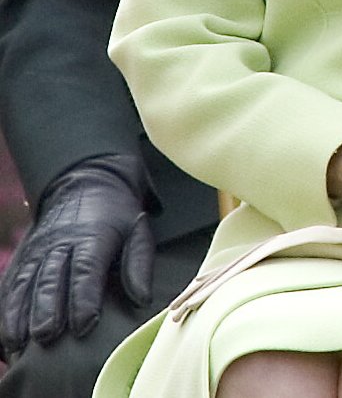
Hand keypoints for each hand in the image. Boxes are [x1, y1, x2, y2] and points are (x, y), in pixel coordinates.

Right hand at [0, 154, 153, 354]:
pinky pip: (11, 281)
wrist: (87, 182)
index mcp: (92, 236)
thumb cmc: (117, 215)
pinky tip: (5, 332)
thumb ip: (139, 263)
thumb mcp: (137, 229)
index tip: (84, 327)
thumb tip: (142, 299)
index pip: (86, 269)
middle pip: (51, 278)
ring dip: (19, 313)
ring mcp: (38, 247)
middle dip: (46, 309)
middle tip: (46, 337)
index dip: (84, 298)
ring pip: (25, 282)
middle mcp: (60, 241)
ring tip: (16, 344)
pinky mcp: (24, 254)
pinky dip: (6, 307)